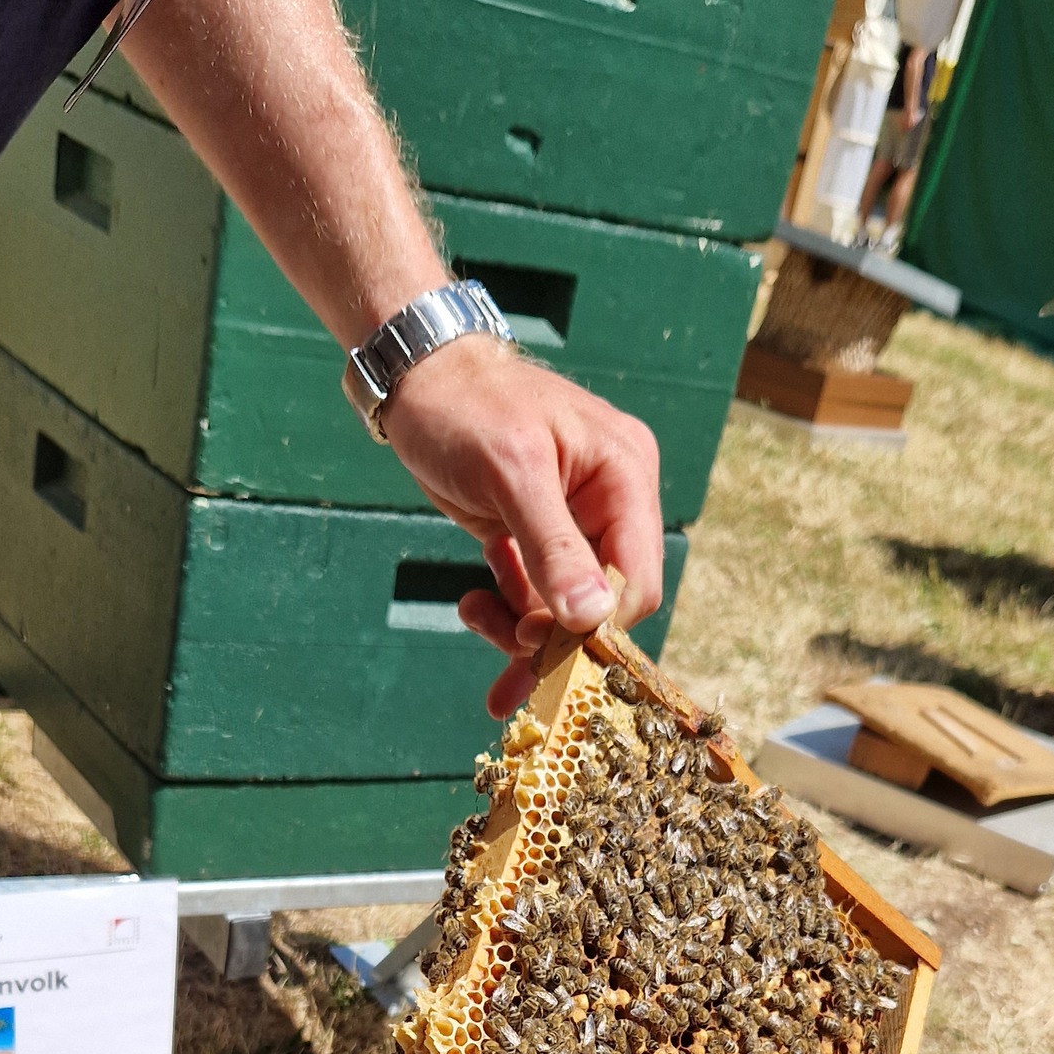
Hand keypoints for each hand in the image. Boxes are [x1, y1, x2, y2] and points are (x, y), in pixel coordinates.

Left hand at [379, 336, 663, 716]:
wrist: (416, 377)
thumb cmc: (465, 407)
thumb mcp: (511, 472)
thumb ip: (554, 547)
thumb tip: (593, 618)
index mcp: (624, 475)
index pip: (637, 579)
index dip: (598, 626)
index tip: (542, 650)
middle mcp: (611, 502)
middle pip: (604, 602)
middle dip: (555, 639)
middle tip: (507, 676)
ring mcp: (575, 522)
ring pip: (568, 608)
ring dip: (523, 631)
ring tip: (474, 618)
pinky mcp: (538, 536)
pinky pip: (538, 595)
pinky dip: (507, 611)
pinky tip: (472, 605)